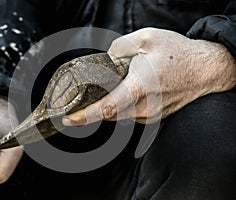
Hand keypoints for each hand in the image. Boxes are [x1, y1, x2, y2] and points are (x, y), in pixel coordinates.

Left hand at [62, 27, 235, 124]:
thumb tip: (107, 58)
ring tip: (94, 99)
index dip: (85, 116)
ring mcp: (150, 114)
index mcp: (140, 87)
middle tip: (72, 108)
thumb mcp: (147, 38)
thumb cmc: (178, 54)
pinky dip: (119, 108)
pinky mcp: (154, 116)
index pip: (107, 108)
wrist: (205, 70)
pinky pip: (130, 114)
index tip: (67, 120)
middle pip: (109, 115)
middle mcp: (145, 106)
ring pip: (119, 116)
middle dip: (89, 113)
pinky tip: (117, 96)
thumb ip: (120, 46)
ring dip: (104, 109)